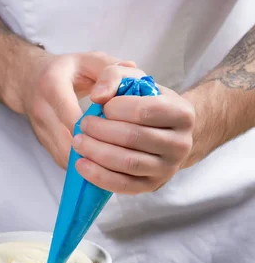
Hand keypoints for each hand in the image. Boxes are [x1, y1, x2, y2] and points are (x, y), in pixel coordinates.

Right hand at [20, 51, 135, 167]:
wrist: (29, 79)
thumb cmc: (68, 69)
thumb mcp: (89, 60)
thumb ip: (111, 70)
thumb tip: (131, 81)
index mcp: (52, 85)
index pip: (70, 114)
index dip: (94, 129)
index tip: (116, 133)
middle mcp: (41, 109)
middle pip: (67, 142)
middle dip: (95, 151)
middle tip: (121, 154)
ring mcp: (40, 130)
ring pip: (64, 157)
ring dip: (89, 162)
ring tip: (113, 162)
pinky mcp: (43, 144)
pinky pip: (63, 162)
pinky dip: (82, 166)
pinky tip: (100, 163)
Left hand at [72, 65, 194, 193]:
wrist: (165, 133)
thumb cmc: (147, 104)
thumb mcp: (135, 81)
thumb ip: (114, 76)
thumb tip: (97, 96)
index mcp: (182, 114)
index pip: (144, 111)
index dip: (116, 109)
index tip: (102, 107)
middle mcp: (181, 144)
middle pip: (134, 138)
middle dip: (101, 131)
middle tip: (83, 125)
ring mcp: (168, 168)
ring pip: (128, 163)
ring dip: (97, 153)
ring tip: (78, 142)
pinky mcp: (152, 186)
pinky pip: (123, 186)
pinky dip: (99, 176)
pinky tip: (81, 165)